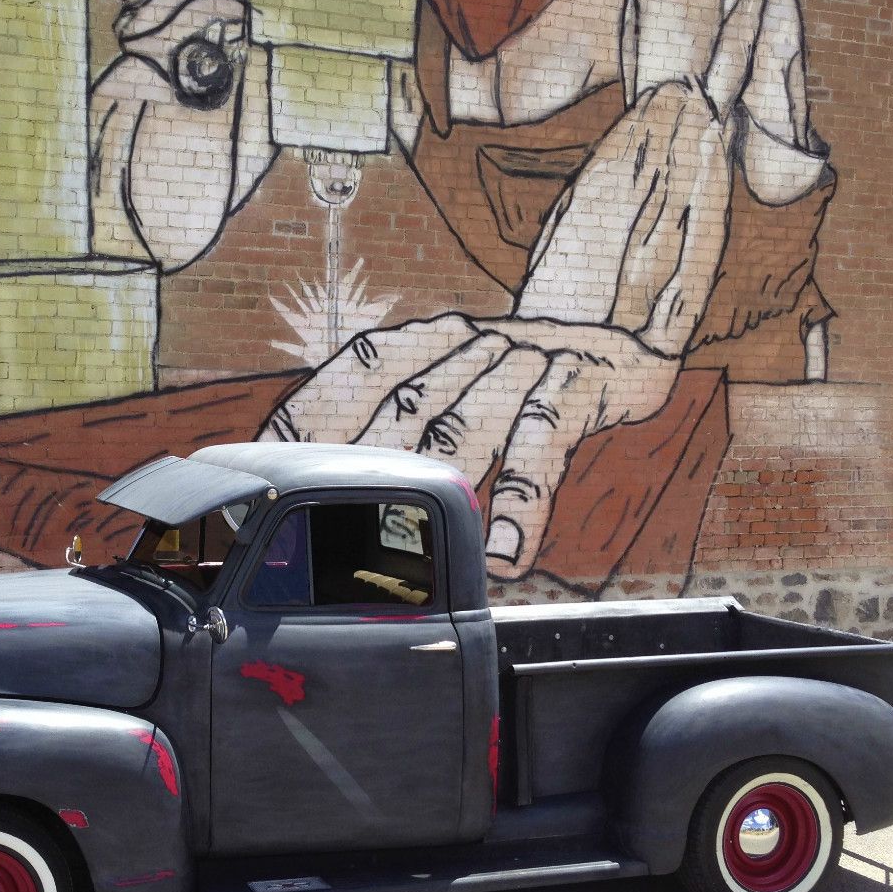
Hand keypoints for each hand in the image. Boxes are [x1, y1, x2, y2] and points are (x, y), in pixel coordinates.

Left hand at [260, 313, 678, 578]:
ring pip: (465, 425)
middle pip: (402, 407)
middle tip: (325, 535)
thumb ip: (404, 423)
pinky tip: (506, 555)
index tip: (267, 471)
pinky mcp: (578, 382)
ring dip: (431, 491)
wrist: (624, 334)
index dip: (310, 417)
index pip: (354, 374)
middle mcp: (469, 341)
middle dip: (360, 471)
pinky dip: (521, 498)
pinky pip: (542, 442)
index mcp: (430, 338)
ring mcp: (523, 359)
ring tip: (403, 557)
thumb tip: (331, 497)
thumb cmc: (523, 381)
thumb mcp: (461, 385)